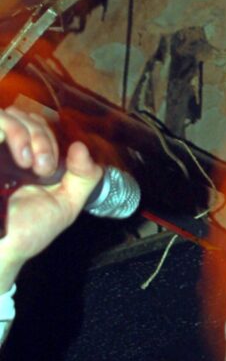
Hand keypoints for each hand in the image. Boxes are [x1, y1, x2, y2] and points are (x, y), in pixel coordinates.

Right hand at [0, 107, 102, 290]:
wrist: (3, 247)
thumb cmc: (28, 231)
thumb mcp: (65, 205)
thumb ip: (82, 178)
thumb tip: (82, 147)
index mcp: (30, 160)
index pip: (41, 126)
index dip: (54, 136)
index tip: (57, 165)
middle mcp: (9, 150)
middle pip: (28, 115)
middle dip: (45, 137)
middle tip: (45, 168)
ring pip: (12, 113)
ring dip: (32, 134)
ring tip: (33, 166)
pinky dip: (15, 132)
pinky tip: (21, 159)